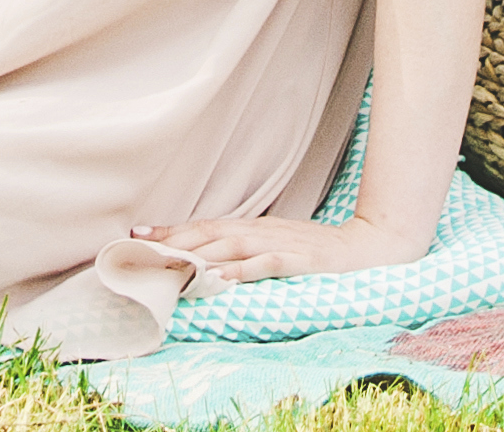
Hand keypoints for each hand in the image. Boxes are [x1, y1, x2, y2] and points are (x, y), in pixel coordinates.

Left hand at [124, 212, 428, 287]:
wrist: (366, 246)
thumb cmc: (315, 250)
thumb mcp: (275, 245)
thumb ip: (244, 249)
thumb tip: (206, 259)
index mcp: (254, 227)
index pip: (206, 225)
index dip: (172, 230)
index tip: (137, 234)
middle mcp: (262, 231)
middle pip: (211, 233)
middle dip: (174, 240)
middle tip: (141, 248)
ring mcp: (281, 244)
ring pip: (233, 245)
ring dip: (199, 252)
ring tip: (170, 261)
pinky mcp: (301, 260)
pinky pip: (268, 264)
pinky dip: (244, 269)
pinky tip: (223, 278)